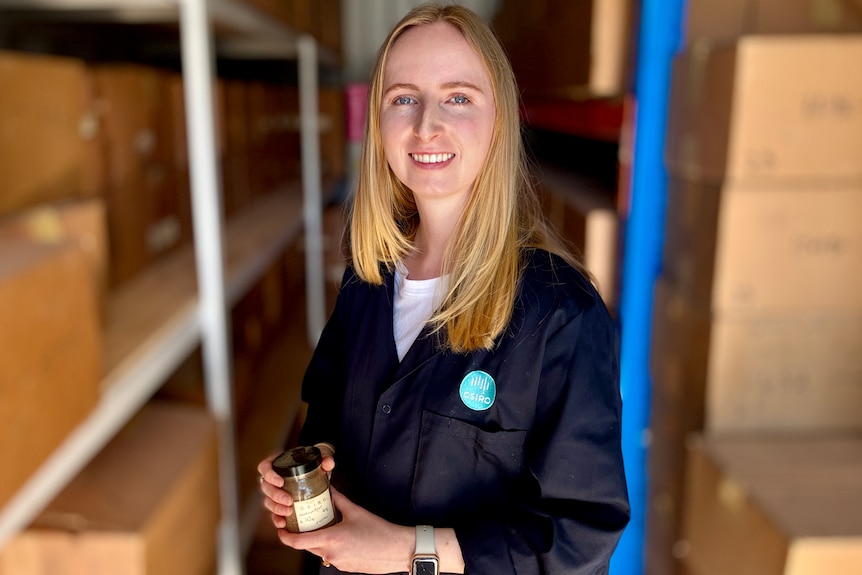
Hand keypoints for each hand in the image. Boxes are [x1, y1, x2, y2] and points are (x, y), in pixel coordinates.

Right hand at [257, 447, 335, 529]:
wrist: (318, 474)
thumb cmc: (315, 464)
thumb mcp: (319, 459)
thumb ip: (325, 459)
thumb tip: (328, 463)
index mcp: (278, 464)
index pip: (264, 468)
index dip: (269, 475)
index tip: (281, 482)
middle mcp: (273, 479)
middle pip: (265, 487)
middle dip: (275, 496)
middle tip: (289, 501)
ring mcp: (275, 493)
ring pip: (268, 501)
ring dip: (276, 508)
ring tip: (289, 512)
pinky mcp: (280, 505)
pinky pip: (273, 513)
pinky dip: (276, 519)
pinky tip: (283, 523)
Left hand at [275, 486, 414, 573]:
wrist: (397, 550)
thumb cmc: (379, 531)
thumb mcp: (356, 511)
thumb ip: (338, 500)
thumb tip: (328, 488)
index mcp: (330, 539)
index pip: (298, 542)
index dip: (285, 536)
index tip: (280, 528)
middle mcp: (330, 554)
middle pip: (307, 546)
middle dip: (302, 535)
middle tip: (300, 522)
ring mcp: (338, 562)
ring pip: (319, 551)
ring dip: (318, 540)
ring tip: (323, 526)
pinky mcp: (345, 567)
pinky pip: (331, 556)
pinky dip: (330, 546)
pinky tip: (340, 537)